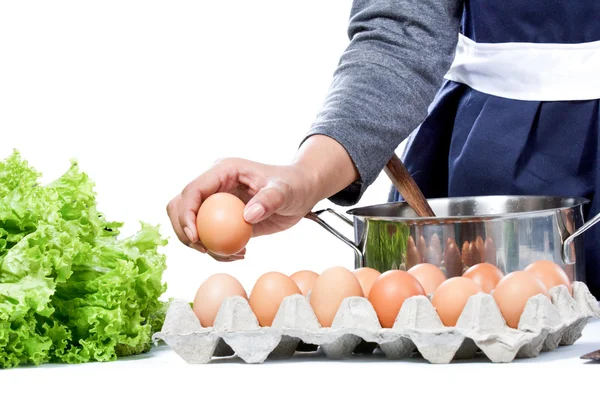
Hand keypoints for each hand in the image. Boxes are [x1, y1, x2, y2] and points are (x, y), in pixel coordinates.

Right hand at [166, 158, 318, 261]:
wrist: (301, 191)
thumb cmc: (294, 185)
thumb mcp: (285, 191)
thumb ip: (269, 199)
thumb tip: (247, 215)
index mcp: (223, 171)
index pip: (193, 190)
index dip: (186, 213)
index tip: (196, 237)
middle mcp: (214, 185)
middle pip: (180, 206)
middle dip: (184, 230)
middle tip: (205, 251)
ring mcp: (216, 201)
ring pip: (190, 223)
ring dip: (199, 243)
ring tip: (230, 255)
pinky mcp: (223, 218)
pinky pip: (208, 235)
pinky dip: (216, 249)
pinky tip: (239, 254)